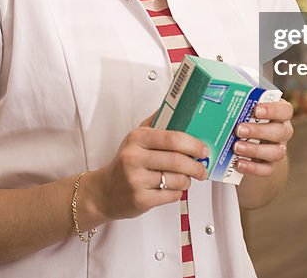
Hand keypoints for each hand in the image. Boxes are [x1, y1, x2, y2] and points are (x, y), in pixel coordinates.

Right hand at [82, 112, 208, 223]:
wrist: (104, 191)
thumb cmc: (124, 163)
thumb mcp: (135, 138)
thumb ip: (155, 123)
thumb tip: (177, 107)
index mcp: (137, 138)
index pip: (172, 138)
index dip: (193, 144)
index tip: (203, 149)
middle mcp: (134, 158)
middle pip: (177, 160)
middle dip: (196, 166)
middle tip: (202, 168)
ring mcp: (136, 180)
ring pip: (177, 180)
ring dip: (187, 180)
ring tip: (186, 178)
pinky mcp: (140, 199)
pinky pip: (171, 195)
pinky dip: (178, 192)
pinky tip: (173, 188)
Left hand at [232, 99, 293, 176]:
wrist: (248, 144)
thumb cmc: (246, 119)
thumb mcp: (245, 109)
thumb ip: (240, 104)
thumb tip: (221, 97)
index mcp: (279, 114)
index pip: (285, 110)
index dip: (273, 110)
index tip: (256, 110)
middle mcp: (282, 132)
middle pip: (281, 131)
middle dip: (259, 131)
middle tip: (239, 129)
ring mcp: (278, 150)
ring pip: (276, 152)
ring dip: (255, 150)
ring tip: (236, 147)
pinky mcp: (271, 166)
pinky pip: (266, 169)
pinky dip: (252, 168)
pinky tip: (238, 163)